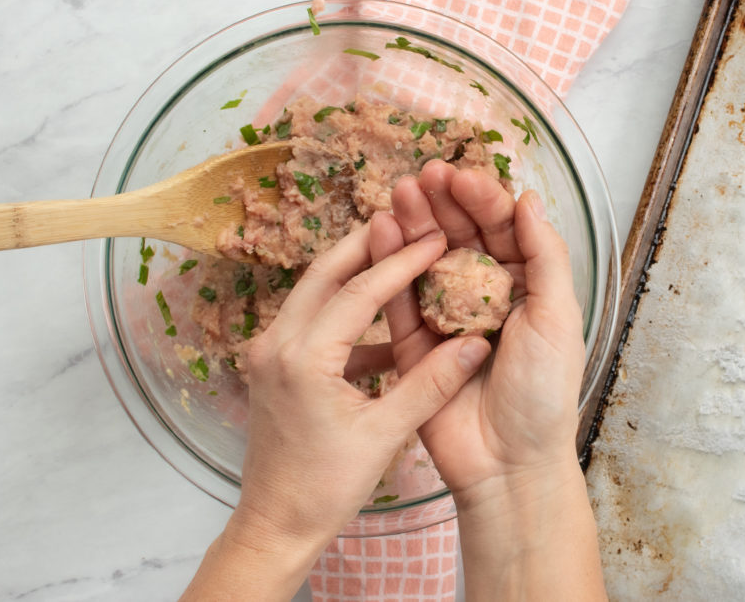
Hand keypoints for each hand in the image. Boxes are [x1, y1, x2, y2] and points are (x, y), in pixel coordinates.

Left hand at [181, 223, 490, 600]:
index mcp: (302, 358)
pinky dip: (348, 312)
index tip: (436, 239)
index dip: (402, 262)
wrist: (276, 524)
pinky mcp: (274, 364)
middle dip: (368, 244)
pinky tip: (388, 327)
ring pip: (314, 292)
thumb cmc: (325, 486)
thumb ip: (431, 383)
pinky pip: (313, 321)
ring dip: (355, 273)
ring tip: (400, 258)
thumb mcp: (385, 434)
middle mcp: (276, 343)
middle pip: (325, 273)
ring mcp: (269, 352)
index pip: (359, 291)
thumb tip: (476, 342)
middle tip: (408, 220)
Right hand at [369, 160, 585, 495]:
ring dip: (412, 226)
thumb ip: (544, 256)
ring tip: (396, 194)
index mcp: (523, 287)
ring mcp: (445, 318)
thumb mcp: (556, 317)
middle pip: (459, 239)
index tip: (459, 176)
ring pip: (425, 262)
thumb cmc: (543, 394)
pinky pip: (398, 299)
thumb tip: (530, 199)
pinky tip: (380, 234)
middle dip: (441, 205)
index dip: (481, 200)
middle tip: (420, 176)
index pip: (501, 231)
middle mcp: (483, 297)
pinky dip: (389, 267)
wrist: (508, 464)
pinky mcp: (411, 345)